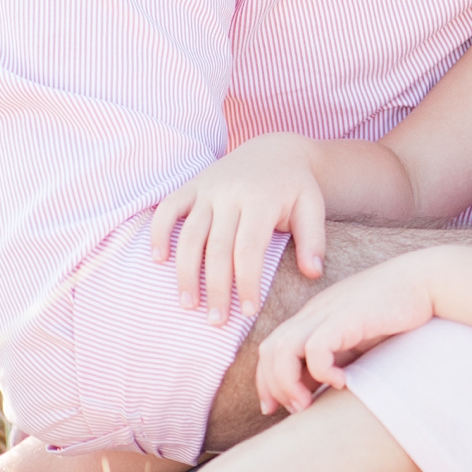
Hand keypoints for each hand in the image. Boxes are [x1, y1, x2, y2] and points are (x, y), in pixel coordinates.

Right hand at [151, 133, 329, 323]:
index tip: (247, 311)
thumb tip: (314, 274)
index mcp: (262, 200)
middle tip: (216, 320)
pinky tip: (157, 260)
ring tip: (188, 304)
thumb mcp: (312, 207)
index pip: (249, 250)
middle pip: (217, 248)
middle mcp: (231, 194)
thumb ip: (314, 239)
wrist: (275, 150)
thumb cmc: (294, 187)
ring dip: (185, 272)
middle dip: (215, 288)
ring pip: (189, 235)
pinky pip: (168, 208)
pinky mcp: (191, 186)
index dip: (246, 283)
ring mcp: (208, 189)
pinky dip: (159, 232)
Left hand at [254, 250, 443, 413]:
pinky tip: (342, 382)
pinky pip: (315, 349)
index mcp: (315, 316)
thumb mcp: (360, 337)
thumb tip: (317, 388)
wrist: (428, 280)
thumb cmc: (400, 310)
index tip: (277, 407)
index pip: (272, 348)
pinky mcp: (346, 318)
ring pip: (281, 350)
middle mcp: (314, 313)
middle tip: (295, 408)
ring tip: (308, 403)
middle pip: (269, 350)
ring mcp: (328, 314)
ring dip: (288, 383)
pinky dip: (321, 372)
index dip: (267, 381)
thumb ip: (338, 356)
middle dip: (272, 386)